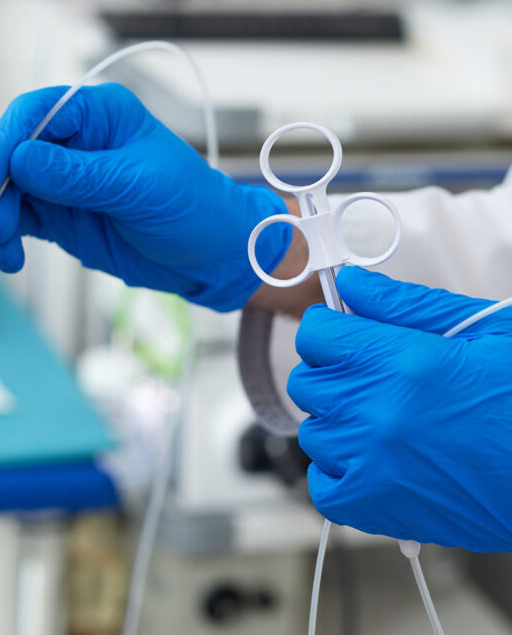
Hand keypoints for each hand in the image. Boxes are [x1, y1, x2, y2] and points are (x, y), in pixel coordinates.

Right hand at [0, 83, 288, 310]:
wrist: (210, 254)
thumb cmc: (191, 206)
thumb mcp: (139, 187)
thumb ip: (79, 175)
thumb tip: (20, 160)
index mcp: (97, 114)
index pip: (35, 112)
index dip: (6, 140)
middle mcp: (72, 141)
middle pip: (9, 149)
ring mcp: (60, 179)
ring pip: (5, 187)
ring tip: (4, 245)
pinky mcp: (56, 213)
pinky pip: (15, 219)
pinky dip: (3, 237)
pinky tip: (10, 257)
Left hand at [288, 266, 511, 551]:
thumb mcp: (483, 332)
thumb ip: (405, 304)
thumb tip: (351, 282)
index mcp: (400, 362)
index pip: (315, 333)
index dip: (331, 329)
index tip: (346, 334)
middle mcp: (377, 413)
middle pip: (307, 382)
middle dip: (334, 374)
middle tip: (373, 378)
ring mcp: (371, 465)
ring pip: (313, 431)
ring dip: (339, 424)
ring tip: (385, 422)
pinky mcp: (376, 508)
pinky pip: (322, 485)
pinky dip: (340, 474)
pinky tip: (376, 461)